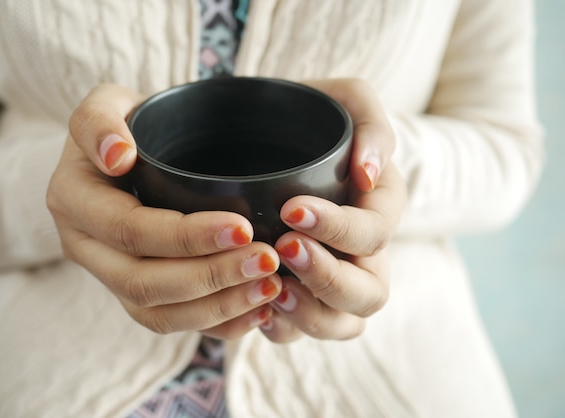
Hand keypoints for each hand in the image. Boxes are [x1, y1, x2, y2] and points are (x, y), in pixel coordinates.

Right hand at [46, 84, 282, 338]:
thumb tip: (117, 156)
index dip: (185, 236)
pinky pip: (172, 323)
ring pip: (158, 313)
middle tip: (267, 260)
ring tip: (271, 288)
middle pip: (144, 281)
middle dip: (210, 277)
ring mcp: (110, 276)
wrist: (128, 155)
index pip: (130, 230)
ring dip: (218, 306)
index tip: (243, 226)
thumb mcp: (105, 104)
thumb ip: (98, 119)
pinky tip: (259, 313)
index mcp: (74, 201)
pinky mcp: (137, 295)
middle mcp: (85, 247)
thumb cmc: (128, 125)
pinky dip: (217, 324)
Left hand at [259, 79, 406, 342]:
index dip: (340, 229)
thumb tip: (370, 176)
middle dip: (327, 277)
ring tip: (270, 289)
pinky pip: (302, 331)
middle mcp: (363, 253)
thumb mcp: (346, 100)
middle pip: (369, 292)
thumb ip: (371, 125)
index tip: (292, 209)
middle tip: (283, 247)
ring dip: (309, 314)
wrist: (266, 134)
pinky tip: (256, 308)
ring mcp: (333, 279)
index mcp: (379, 209)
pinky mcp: (301, 296)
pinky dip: (284, 328)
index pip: (375, 234)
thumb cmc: (308, 116)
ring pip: (342, 324)